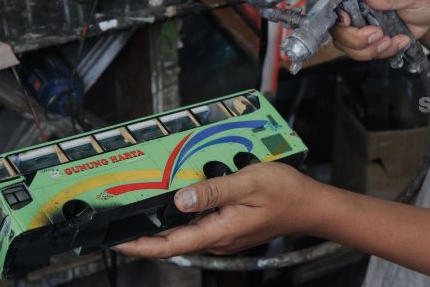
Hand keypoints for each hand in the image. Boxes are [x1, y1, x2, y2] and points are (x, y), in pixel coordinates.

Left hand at [112, 163, 320, 257]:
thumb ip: (212, 191)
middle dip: (148, 232)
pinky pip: (200, 224)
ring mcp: (224, 234)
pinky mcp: (230, 228)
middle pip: (175, 239)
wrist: (309, 205)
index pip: (171, 245)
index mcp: (219, 231)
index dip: (141, 245)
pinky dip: (185, 215)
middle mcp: (219, 238)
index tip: (119, 242)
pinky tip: (181, 200)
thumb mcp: (247, 184)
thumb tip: (180, 199)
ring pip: (187, 230)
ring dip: (166, 221)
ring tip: (147, 206)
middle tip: (124, 220)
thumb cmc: (285, 194)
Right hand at [331, 0, 429, 60]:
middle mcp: (354, 3)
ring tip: (392, 40)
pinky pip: (360, 53)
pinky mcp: (364, 39)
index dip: (333, 9)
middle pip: (336, 26)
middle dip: (355, 37)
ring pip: (345, 44)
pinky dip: (380, 52)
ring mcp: (358, 23)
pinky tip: (397, 42)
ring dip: (369, 48)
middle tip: (379, 33)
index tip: (347, 20)